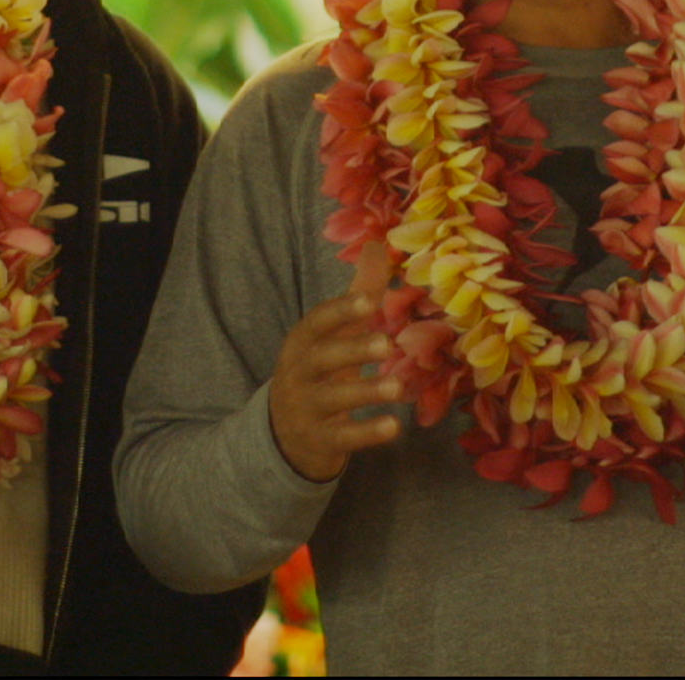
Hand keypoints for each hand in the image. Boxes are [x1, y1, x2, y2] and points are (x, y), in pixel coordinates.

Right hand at [269, 240, 401, 482]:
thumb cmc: (320, 372)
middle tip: (387, 345)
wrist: (285, 435)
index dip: (340, 310)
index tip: (368, 301)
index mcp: (302, 342)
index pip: (316, 322)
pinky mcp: (318, 441)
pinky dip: (366, 433)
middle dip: (352, 350)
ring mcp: (305, 409)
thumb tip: (377, 243)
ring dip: (365, 392)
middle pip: (321, 359)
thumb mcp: (333, 334)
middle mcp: (298, 373)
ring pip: (333, 399)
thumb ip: (358, 293)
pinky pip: (341, 438)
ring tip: (398, 387)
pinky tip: (394, 428)